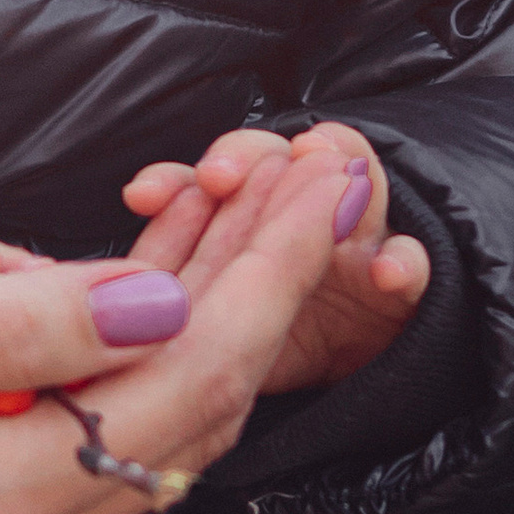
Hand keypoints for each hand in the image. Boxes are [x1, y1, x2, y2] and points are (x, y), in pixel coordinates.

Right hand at [0, 143, 350, 513]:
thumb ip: (2, 318)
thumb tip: (153, 300)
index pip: (181, 382)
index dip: (264, 275)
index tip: (320, 180)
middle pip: (188, 410)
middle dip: (255, 283)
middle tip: (311, 169)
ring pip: (147, 424)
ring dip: (201, 311)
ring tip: (248, 195)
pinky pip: (87, 437)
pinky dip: (127, 352)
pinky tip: (146, 267)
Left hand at [125, 121, 427, 390]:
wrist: (358, 355)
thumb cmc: (269, 336)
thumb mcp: (211, 321)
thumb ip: (169, 295)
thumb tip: (103, 295)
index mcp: (243, 215)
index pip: (204, 184)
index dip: (174, 183)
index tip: (143, 197)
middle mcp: (299, 208)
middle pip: (273, 158)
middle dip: (246, 159)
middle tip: (220, 178)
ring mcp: (357, 237)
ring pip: (351, 181)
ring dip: (334, 173)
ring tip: (322, 172)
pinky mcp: (403, 278)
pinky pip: (410, 261)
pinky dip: (403, 262)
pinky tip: (387, 272)